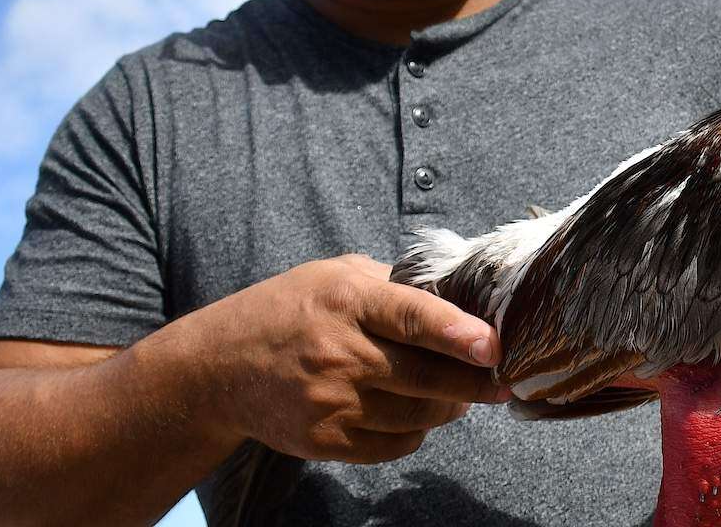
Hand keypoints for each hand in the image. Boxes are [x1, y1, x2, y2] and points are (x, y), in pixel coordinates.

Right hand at [199, 254, 509, 463]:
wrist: (218, 368)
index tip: (495, 346)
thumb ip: (392, 284)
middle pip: (425, 376)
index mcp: (346, 300)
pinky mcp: (324, 441)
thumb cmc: (288, 311)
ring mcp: (330, 402)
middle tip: (503, 382)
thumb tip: (458, 298)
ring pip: (417, 416)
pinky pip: (394, 446)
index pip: (412, 317)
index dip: (459, 333)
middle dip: (475, 383)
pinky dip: (415, 433)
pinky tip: (414, 414)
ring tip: (459, 395)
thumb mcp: (334, 275)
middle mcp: (338, 352)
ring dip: (449, 408)